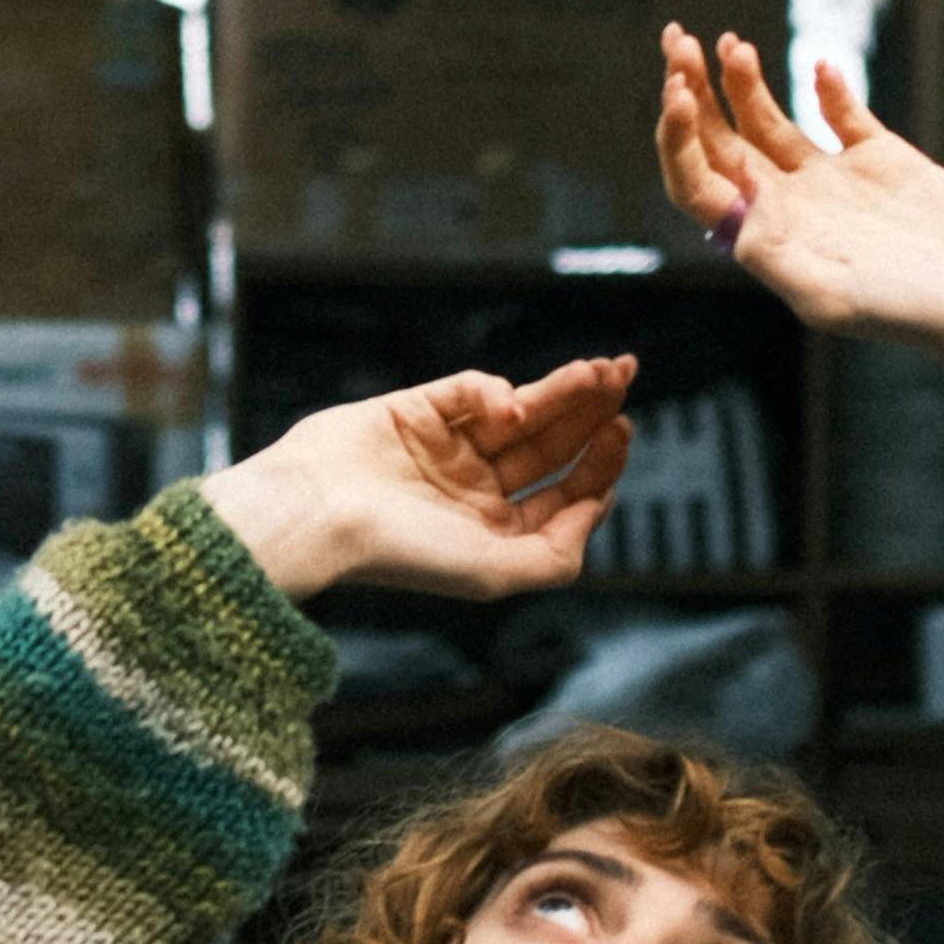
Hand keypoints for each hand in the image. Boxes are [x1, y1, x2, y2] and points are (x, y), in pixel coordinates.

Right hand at [201, 360, 636, 603]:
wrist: (320, 515)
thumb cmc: (399, 553)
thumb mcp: (494, 574)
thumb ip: (556, 555)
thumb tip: (597, 508)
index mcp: (494, 532)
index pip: (564, 493)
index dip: (601, 462)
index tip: (622, 431)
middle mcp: (475, 490)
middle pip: (551, 445)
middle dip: (591, 411)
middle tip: (624, 376)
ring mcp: (447, 448)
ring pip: (522, 410)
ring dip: (561, 388)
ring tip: (598, 369)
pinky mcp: (417, 409)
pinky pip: (469, 390)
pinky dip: (494, 391)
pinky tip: (507, 403)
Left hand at [654, 30, 943, 636]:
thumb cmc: (918, 313)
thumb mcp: (834, 296)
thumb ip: (778, 258)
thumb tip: (737, 221)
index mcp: (770, 239)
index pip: (698, 182)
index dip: (677, 137)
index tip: (681, 90)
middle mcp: (793, 208)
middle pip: (721, 143)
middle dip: (693, 91)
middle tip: (677, 40)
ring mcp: (836, 183)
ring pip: (770, 123)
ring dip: (743, 82)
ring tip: (730, 42)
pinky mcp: (884, 162)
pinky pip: (842, 115)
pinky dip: (826, 87)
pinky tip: (821, 68)